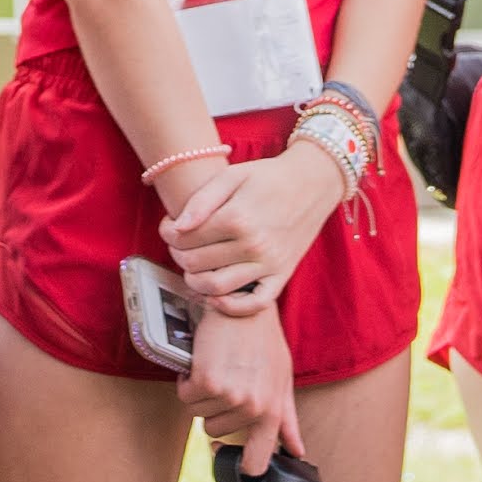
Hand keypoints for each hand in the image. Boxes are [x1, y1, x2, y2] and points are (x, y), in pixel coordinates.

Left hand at [159, 138, 339, 302]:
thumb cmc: (268, 176)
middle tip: (178, 244)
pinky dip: (230, 306)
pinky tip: (216, 295)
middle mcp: (253, 245)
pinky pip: (254, 304)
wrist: (313, 182)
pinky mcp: (281, 275)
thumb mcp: (232, 175)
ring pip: (217, 288)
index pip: (186, 237)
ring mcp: (269, 264)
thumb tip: (177, 227)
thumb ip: (202, 200)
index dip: (167, 233)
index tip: (168, 226)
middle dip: (177, 254)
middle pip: (196, 263)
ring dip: (194, 281)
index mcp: (237, 217)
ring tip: (192, 267)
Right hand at [180, 291, 298, 463]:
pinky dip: (188, 380)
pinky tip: (201, 362)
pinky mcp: (206, 381)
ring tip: (217, 367)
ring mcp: (229, 396)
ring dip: (202, 393)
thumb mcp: (282, 379)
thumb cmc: (263, 340)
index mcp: (273, 412)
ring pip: (199, 414)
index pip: (255, 462)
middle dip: (215, 408)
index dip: (239, 467)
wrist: (244, 304)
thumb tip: (297, 451)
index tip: (229, 458)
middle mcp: (252, 408)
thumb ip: (287, 419)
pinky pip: (186, 396)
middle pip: (216, 431)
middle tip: (227, 380)